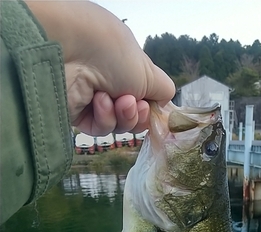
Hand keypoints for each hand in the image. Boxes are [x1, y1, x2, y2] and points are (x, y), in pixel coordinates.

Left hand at [25, 0, 174, 134]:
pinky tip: (100, 102)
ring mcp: (92, 99)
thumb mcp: (148, 70)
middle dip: (137, 113)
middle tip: (134, 103)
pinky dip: (105, 118)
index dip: (151, 106)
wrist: (73, 51)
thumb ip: (162, 89)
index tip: (153, 106)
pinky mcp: (77, 114)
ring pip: (119, 124)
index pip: (143, 95)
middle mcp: (108, 81)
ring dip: (123, 115)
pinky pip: (100, 128)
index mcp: (125, 66)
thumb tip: (164, 102)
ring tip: (118, 101)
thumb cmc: (113, 53)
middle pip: (133, 115)